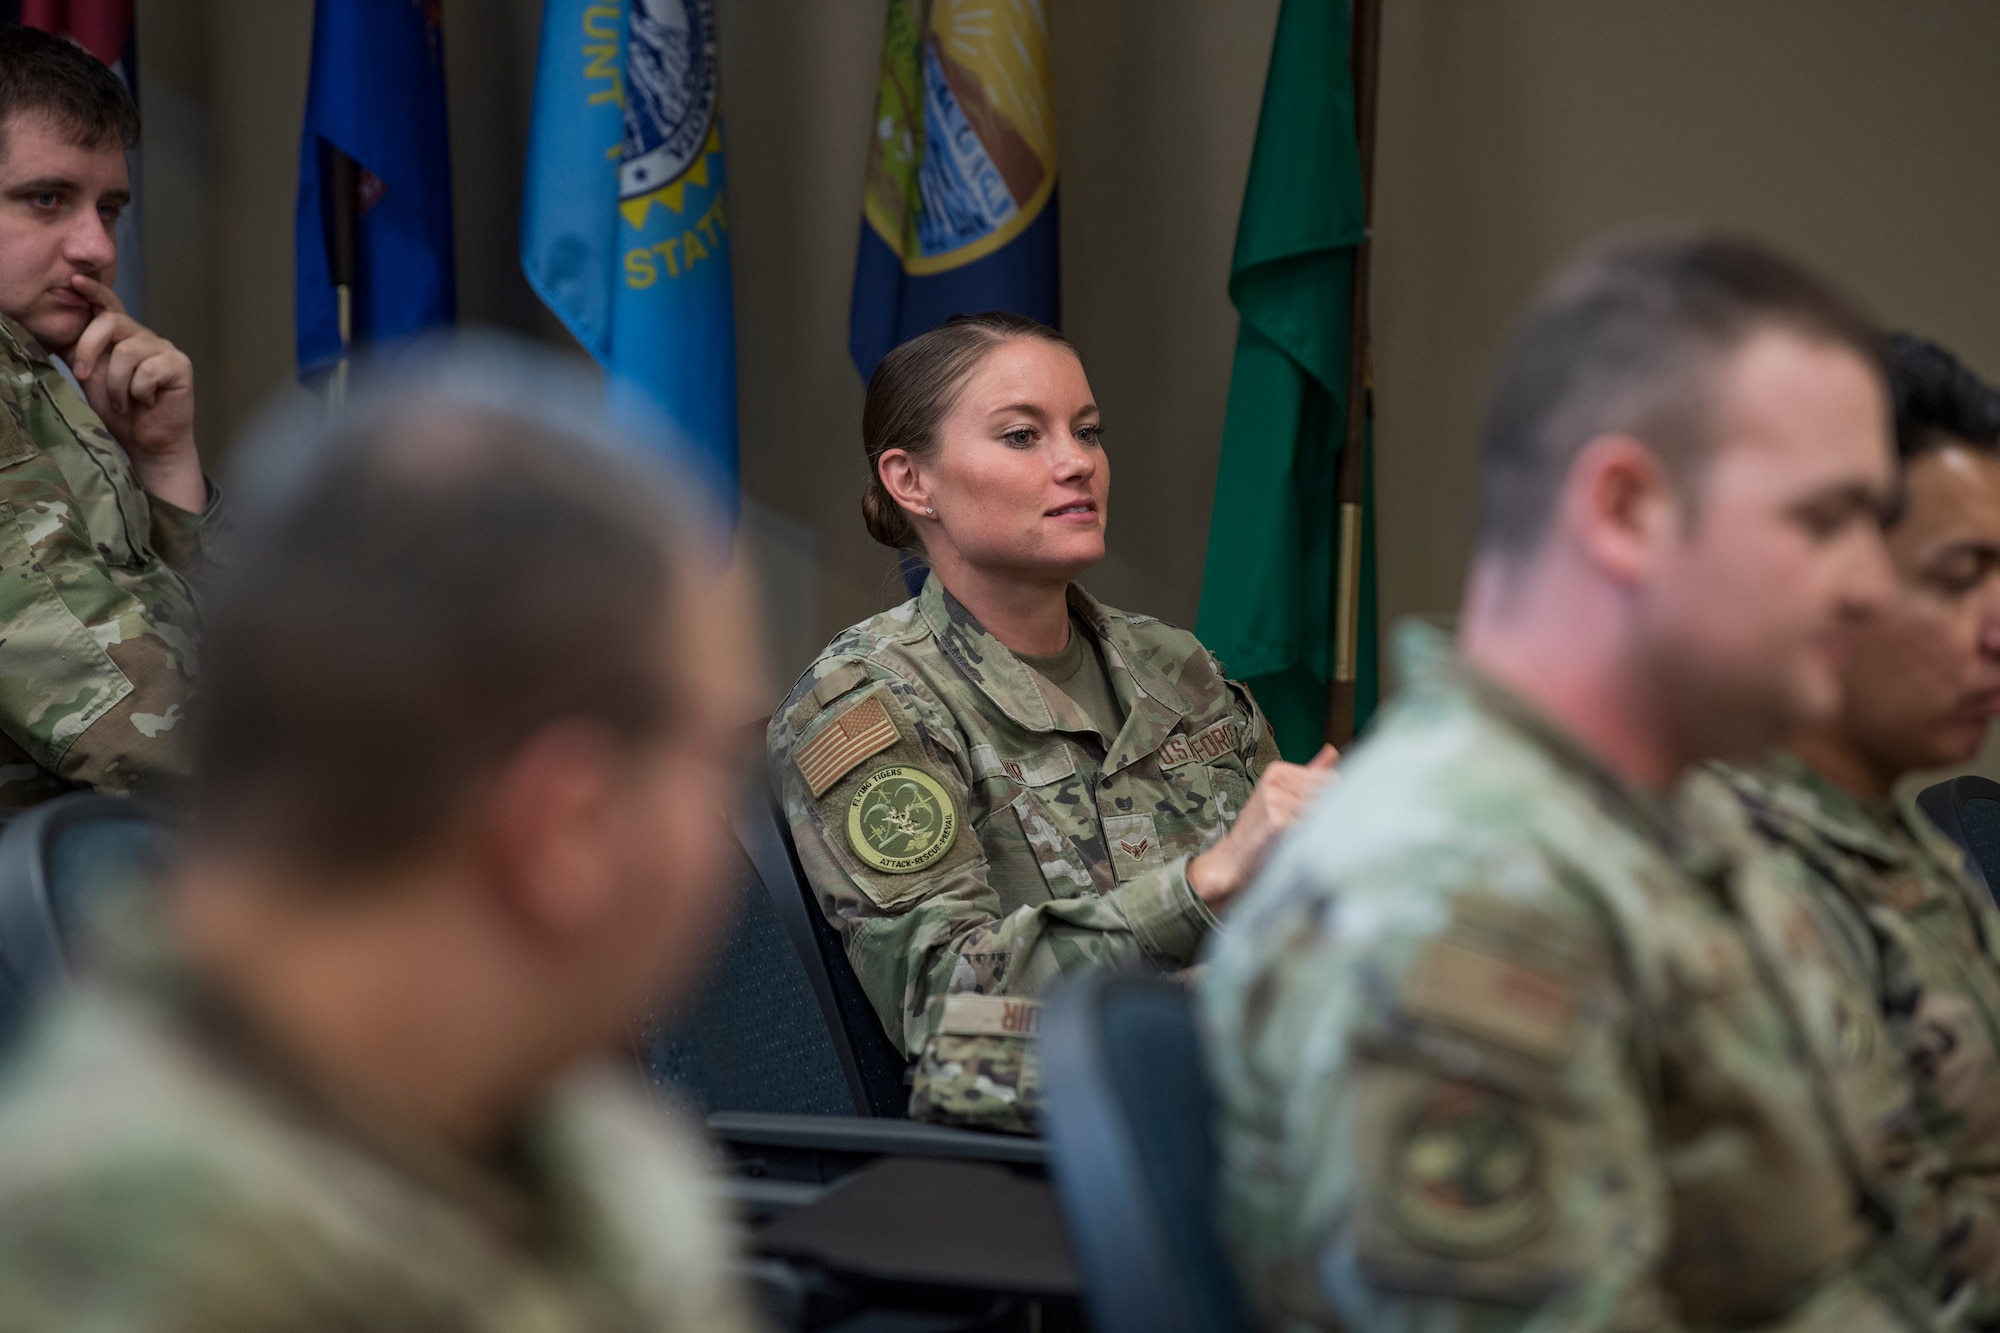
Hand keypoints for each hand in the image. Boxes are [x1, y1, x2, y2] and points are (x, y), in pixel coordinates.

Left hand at [65, 275, 204, 511]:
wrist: (147, 442)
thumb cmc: (121, 412)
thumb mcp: (91, 377)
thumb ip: (80, 351)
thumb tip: (59, 327)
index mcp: (123, 336)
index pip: (110, 305)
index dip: (95, 290)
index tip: (75, 282)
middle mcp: (145, 337)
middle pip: (112, 322)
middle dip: (90, 349)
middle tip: (84, 377)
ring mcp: (165, 349)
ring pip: (128, 352)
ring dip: (117, 384)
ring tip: (124, 402)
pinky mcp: (180, 366)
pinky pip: (148, 370)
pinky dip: (139, 392)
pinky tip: (147, 402)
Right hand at [1188, 743, 1338, 912]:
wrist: (1233, 860)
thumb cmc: (1260, 830)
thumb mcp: (1281, 795)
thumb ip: (1309, 774)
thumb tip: (1332, 750)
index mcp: (1277, 771)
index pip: (1329, 779)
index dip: (1337, 800)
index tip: (1326, 816)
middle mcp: (1275, 782)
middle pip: (1328, 794)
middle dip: (1331, 814)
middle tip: (1316, 831)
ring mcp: (1274, 801)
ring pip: (1323, 812)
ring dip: (1322, 829)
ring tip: (1303, 839)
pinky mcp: (1277, 822)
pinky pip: (1312, 829)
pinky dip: (1312, 840)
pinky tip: (1298, 846)